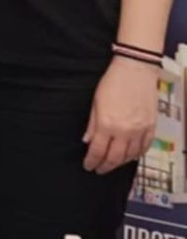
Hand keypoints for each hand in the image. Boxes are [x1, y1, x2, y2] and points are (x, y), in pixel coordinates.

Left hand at [83, 57, 158, 173]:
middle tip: (99, 169)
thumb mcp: (96, 102)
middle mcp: (124, 131)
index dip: (92, 161)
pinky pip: (145, 147)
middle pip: (114, 158)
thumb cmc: (113, 82)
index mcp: (107, 125)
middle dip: (105, 166)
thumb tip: (87, 140)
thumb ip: (92, 124)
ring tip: (113, 164)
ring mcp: (140, 130)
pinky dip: (137, 155)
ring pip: (130, 156)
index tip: (88, 165)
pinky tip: (131, 156)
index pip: (98, 151)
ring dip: (120, 163)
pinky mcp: (151, 126)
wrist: (136, 69)